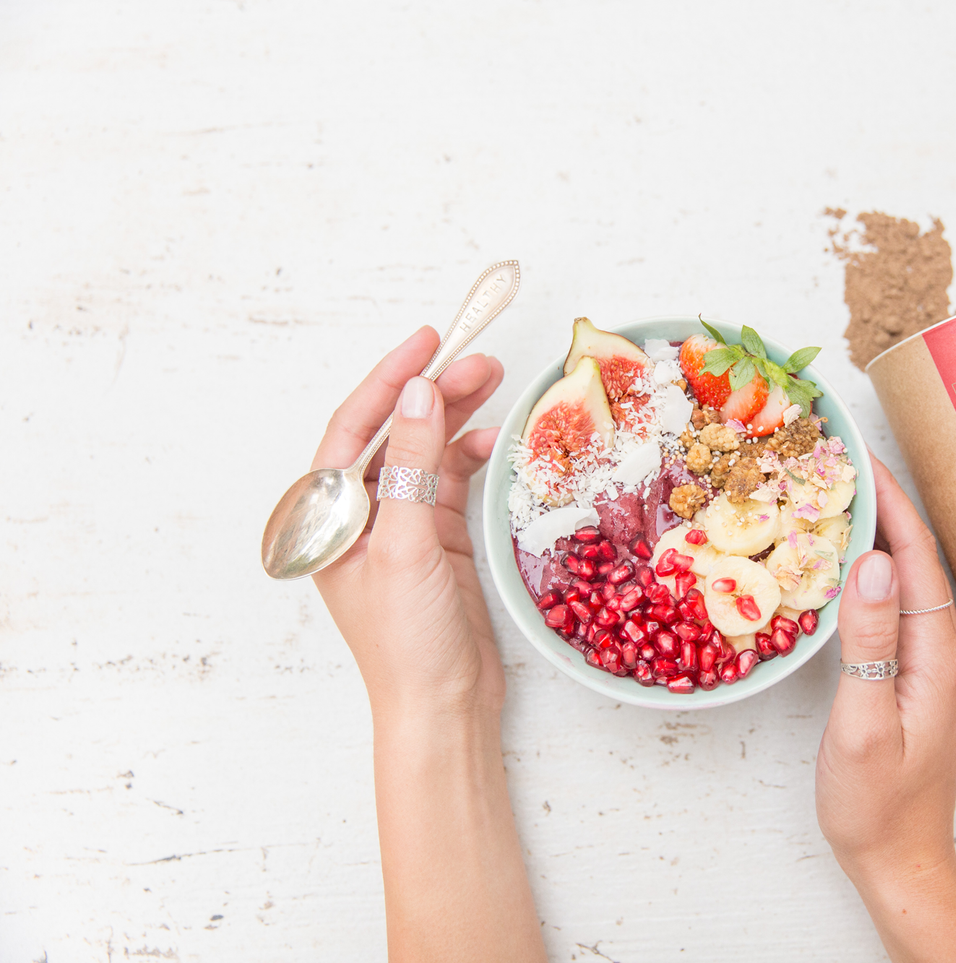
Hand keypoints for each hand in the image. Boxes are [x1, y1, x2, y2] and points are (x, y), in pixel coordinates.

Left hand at [310, 325, 504, 717]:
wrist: (442, 706)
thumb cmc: (406, 641)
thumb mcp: (406, 546)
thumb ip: (410, 465)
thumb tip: (417, 393)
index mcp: (327, 517)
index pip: (353, 428)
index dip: (389, 379)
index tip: (429, 339)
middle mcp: (358, 516)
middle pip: (394, 433)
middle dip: (434, 393)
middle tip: (482, 360)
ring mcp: (399, 527)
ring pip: (426, 452)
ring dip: (458, 417)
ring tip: (496, 383)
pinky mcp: (436, 542)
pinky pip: (451, 481)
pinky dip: (473, 457)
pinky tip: (497, 440)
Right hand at [816, 455, 955, 961]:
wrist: (900, 862)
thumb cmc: (877, 805)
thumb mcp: (863, 725)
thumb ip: (869, 643)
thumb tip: (871, 562)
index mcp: (938, 653)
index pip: (915, 555)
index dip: (888, 498)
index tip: (854, 451)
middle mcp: (945, 649)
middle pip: (916, 556)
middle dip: (881, 501)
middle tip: (836, 458)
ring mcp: (933, 662)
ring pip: (906, 577)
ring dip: (877, 532)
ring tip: (835, 493)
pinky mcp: (915, 675)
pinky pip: (896, 604)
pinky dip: (871, 570)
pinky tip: (844, 561)